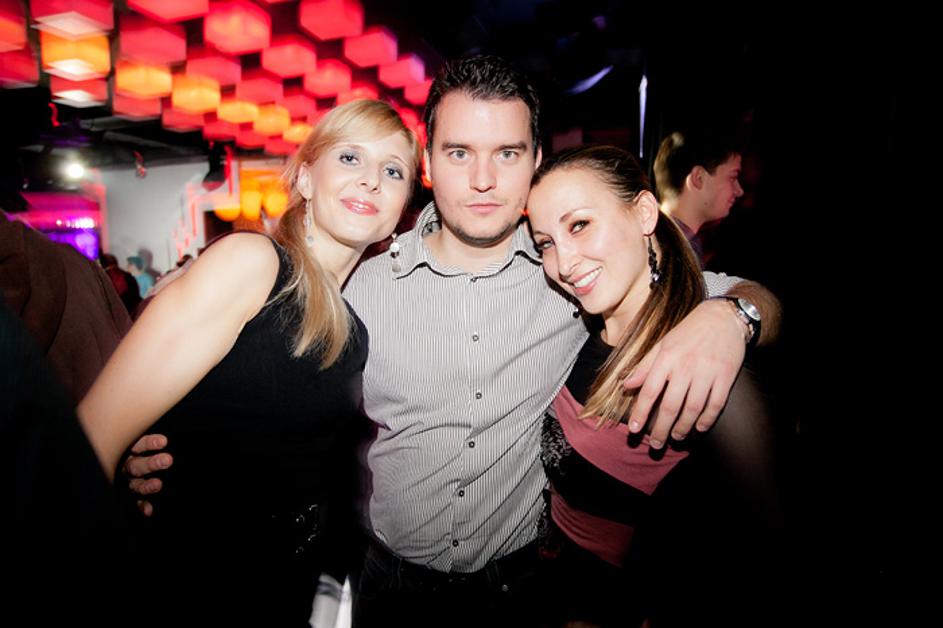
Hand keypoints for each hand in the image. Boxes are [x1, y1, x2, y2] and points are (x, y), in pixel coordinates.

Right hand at [124, 433, 172, 515]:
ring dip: (146, 486)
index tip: (163, 441)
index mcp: (129, 450)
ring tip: (157, 485)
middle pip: (136, 466)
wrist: (123, 475)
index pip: (137, 445)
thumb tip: (165, 436)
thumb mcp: (141, 441)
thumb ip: (152, 439)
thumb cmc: (143, 448)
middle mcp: (127, 466)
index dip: (149, 443)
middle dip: (151, 464)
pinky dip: (142, 506)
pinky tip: (149, 510)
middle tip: (167, 461)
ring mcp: (129, 481)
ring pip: (135, 484)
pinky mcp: (132, 494)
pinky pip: (136, 501)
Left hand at [622, 300, 744, 448]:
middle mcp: (686, 365)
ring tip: (676, 437)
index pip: (649, 390)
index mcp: (666, 357)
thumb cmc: (688, 332)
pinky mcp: (726, 375)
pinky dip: (707, 419)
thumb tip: (626, 384)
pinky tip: (700, 428)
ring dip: (683, 427)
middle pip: (671, 405)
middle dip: (661, 429)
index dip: (641, 412)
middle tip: (656, 444)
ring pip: (693, 408)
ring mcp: (707, 371)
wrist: (723, 317)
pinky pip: (716, 404)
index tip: (635, 429)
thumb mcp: (662, 343)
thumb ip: (644, 366)